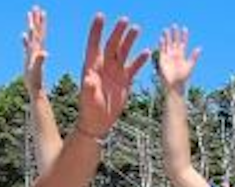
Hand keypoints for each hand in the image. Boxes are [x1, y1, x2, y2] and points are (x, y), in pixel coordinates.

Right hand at [21, 6, 47, 96]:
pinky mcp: (29, 59)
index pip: (38, 33)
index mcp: (37, 50)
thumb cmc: (36, 81)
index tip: (38, 11)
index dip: (38, 23)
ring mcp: (33, 54)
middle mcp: (36, 50)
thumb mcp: (37, 70)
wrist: (36, 89)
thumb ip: (40, 61)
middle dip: (37, 19)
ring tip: (30, 15)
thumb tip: (45, 53)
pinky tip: (23, 35)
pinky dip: (25, 40)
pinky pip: (27, 46)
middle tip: (36, 7)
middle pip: (37, 32)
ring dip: (31, 26)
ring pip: (33, 37)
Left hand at [74, 14, 149, 137]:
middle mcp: (104, 66)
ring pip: (123, 52)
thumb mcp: (87, 99)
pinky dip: (140, 60)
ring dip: (129, 41)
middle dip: (118, 32)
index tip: (100, 16)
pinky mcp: (125, 81)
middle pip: (111, 45)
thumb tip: (88, 79)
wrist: (98, 122)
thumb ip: (89, 88)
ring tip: (136, 28)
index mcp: (92, 66)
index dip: (96, 30)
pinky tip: (146, 52)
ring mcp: (115, 72)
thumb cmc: (89, 110)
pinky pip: (134, 67)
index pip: (94, 44)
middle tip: (124, 20)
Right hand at [155, 25, 198, 92]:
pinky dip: (161, 44)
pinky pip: (161, 50)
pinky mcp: (162, 59)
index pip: (183, 43)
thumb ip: (194, 56)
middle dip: (174, 34)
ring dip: (167, 37)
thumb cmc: (183, 77)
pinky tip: (161, 38)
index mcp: (182, 55)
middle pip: (174, 41)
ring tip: (166, 29)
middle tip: (175, 25)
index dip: (184, 36)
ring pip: (167, 44)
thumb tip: (199, 48)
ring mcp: (168, 56)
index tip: (185, 28)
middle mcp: (175, 54)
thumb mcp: (190, 66)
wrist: (174, 85)